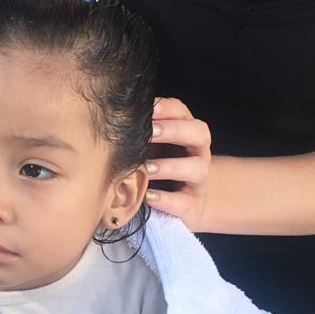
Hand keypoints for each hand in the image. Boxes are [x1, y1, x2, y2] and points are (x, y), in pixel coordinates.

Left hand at [143, 96, 212, 231]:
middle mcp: (199, 151)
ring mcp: (199, 178)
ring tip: (148, 168)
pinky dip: (167, 200)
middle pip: (199, 134)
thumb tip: (115, 115)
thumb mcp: (156, 143)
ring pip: (197, 168)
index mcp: (188, 130)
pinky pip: (185, 202)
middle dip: (174, 131)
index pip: (183, 113)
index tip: (148, 109)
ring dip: (171, 167)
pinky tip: (148, 197)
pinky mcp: (193, 204)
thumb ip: (143, 129)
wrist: (186, 198)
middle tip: (150, 132)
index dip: (167, 109)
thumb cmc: (164, 162)